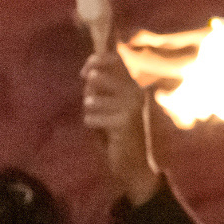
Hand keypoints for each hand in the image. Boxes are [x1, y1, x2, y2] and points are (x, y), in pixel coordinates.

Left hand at [83, 47, 160, 201]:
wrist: (137, 165)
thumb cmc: (122, 133)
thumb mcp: (113, 105)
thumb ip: (105, 88)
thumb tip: (89, 73)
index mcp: (138, 84)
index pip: (117, 59)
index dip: (96, 60)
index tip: (84, 72)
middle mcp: (138, 91)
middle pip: (97, 77)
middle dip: (88, 92)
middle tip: (92, 105)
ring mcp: (132, 105)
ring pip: (90, 100)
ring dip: (90, 113)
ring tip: (103, 123)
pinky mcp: (124, 121)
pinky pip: (91, 118)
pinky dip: (93, 126)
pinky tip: (106, 135)